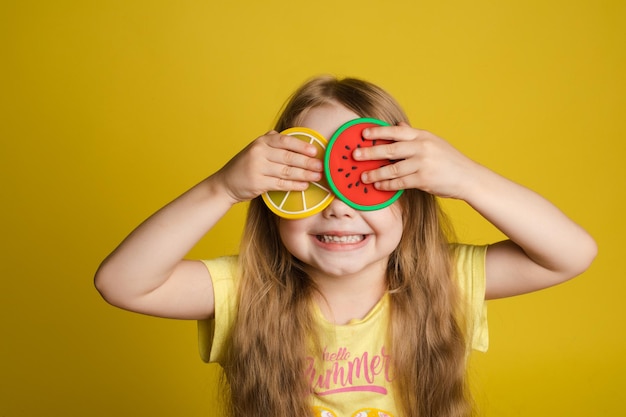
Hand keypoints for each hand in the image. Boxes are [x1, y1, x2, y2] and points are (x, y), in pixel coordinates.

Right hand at [215, 131, 323, 202]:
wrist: (225, 183)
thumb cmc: (244, 166)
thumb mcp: (255, 149)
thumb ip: (271, 141)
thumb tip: (292, 135)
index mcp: (261, 142)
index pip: (285, 140)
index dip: (301, 145)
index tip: (315, 151)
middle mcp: (259, 152)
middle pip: (289, 157)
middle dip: (307, 162)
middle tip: (321, 166)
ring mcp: (258, 168)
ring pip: (287, 171)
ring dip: (304, 174)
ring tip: (317, 176)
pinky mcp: (258, 183)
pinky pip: (280, 184)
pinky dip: (294, 185)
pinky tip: (304, 186)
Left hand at [353, 123, 481, 199]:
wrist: (468, 178)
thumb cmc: (449, 161)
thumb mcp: (433, 142)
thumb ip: (414, 135)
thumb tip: (398, 124)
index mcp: (423, 136)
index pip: (397, 131)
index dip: (379, 132)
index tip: (364, 134)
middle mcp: (422, 147)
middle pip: (390, 149)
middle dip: (370, 152)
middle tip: (355, 155)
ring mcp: (423, 163)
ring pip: (393, 168)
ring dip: (376, 173)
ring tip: (363, 176)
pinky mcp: (424, 179)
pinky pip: (400, 182)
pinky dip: (388, 184)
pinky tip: (378, 185)